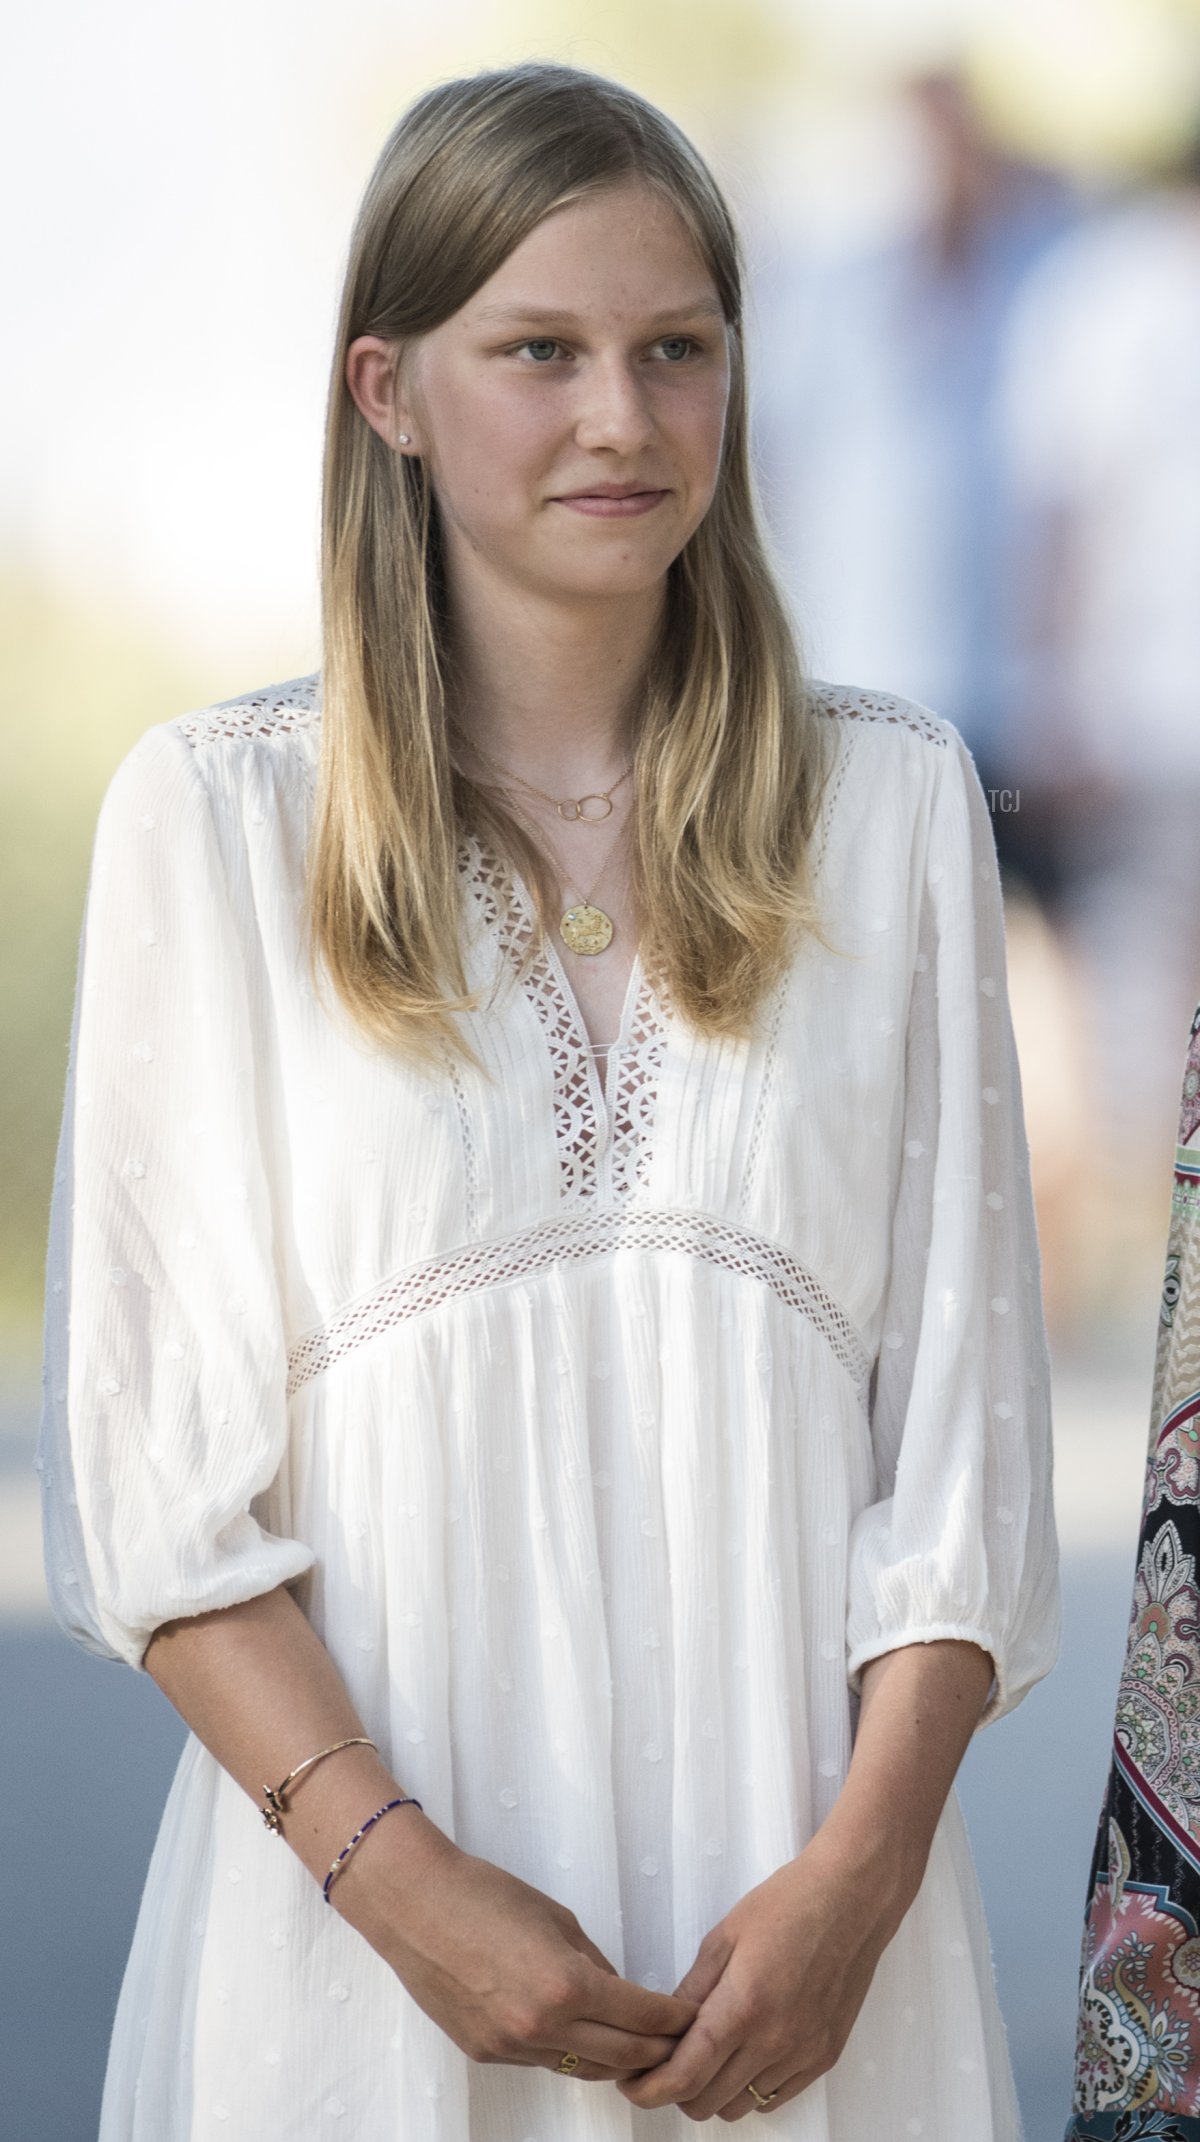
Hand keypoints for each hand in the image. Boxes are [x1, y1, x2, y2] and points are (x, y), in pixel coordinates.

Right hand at [356, 1829, 698, 2079]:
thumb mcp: (556, 1919)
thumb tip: (619, 1994)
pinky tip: (576, 2033)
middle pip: (622, 2056)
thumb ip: (593, 1963)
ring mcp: (512, 2047)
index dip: (674, 2020)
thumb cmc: (485, 1894)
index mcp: (567, 1987)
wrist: (415, 1904)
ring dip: (613, 2058)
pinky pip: (542, 2061)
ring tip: (635, 2045)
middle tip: (677, 2040)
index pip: (642, 2018)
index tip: (691, 2017)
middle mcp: (542, 2027)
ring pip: (582, 2067)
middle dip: (656, 2049)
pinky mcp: (486, 2053)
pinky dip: (567, 2051)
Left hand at [613, 1832, 902, 2120]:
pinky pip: (775, 2098)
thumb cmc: (788, 1904)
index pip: (685, 2077)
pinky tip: (746, 2054)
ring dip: (715, 2090)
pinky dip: (751, 2088)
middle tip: (670, 2058)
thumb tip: (667, 2029)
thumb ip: (692, 1989)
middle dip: (678, 2088)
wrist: (852, 1899)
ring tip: (711, 2052)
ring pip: (740, 2107)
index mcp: (742, 2007)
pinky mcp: (824, 2058)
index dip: (650, 2089)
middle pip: (707, 2102)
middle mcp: (774, 2042)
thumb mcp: (724, 1936)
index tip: (634, 2084)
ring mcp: (802, 2054)